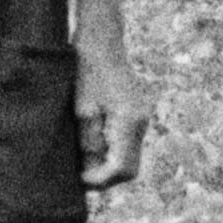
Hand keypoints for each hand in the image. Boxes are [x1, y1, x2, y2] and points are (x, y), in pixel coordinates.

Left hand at [76, 40, 148, 193]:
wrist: (101, 42)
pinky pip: (127, 142)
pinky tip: (92, 143)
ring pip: (129, 156)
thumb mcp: (81, 110)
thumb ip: (89, 143)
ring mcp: (142, 117)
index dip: (100, 180)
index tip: (80, 180)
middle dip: (106, 176)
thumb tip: (90, 169)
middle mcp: (142, 122)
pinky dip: (112, 149)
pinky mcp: (137, 113)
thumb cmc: (86, 72)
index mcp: (129, 121)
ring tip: (82, 159)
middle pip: (130, 168)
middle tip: (80, 174)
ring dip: (108, 163)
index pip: (121, 168)